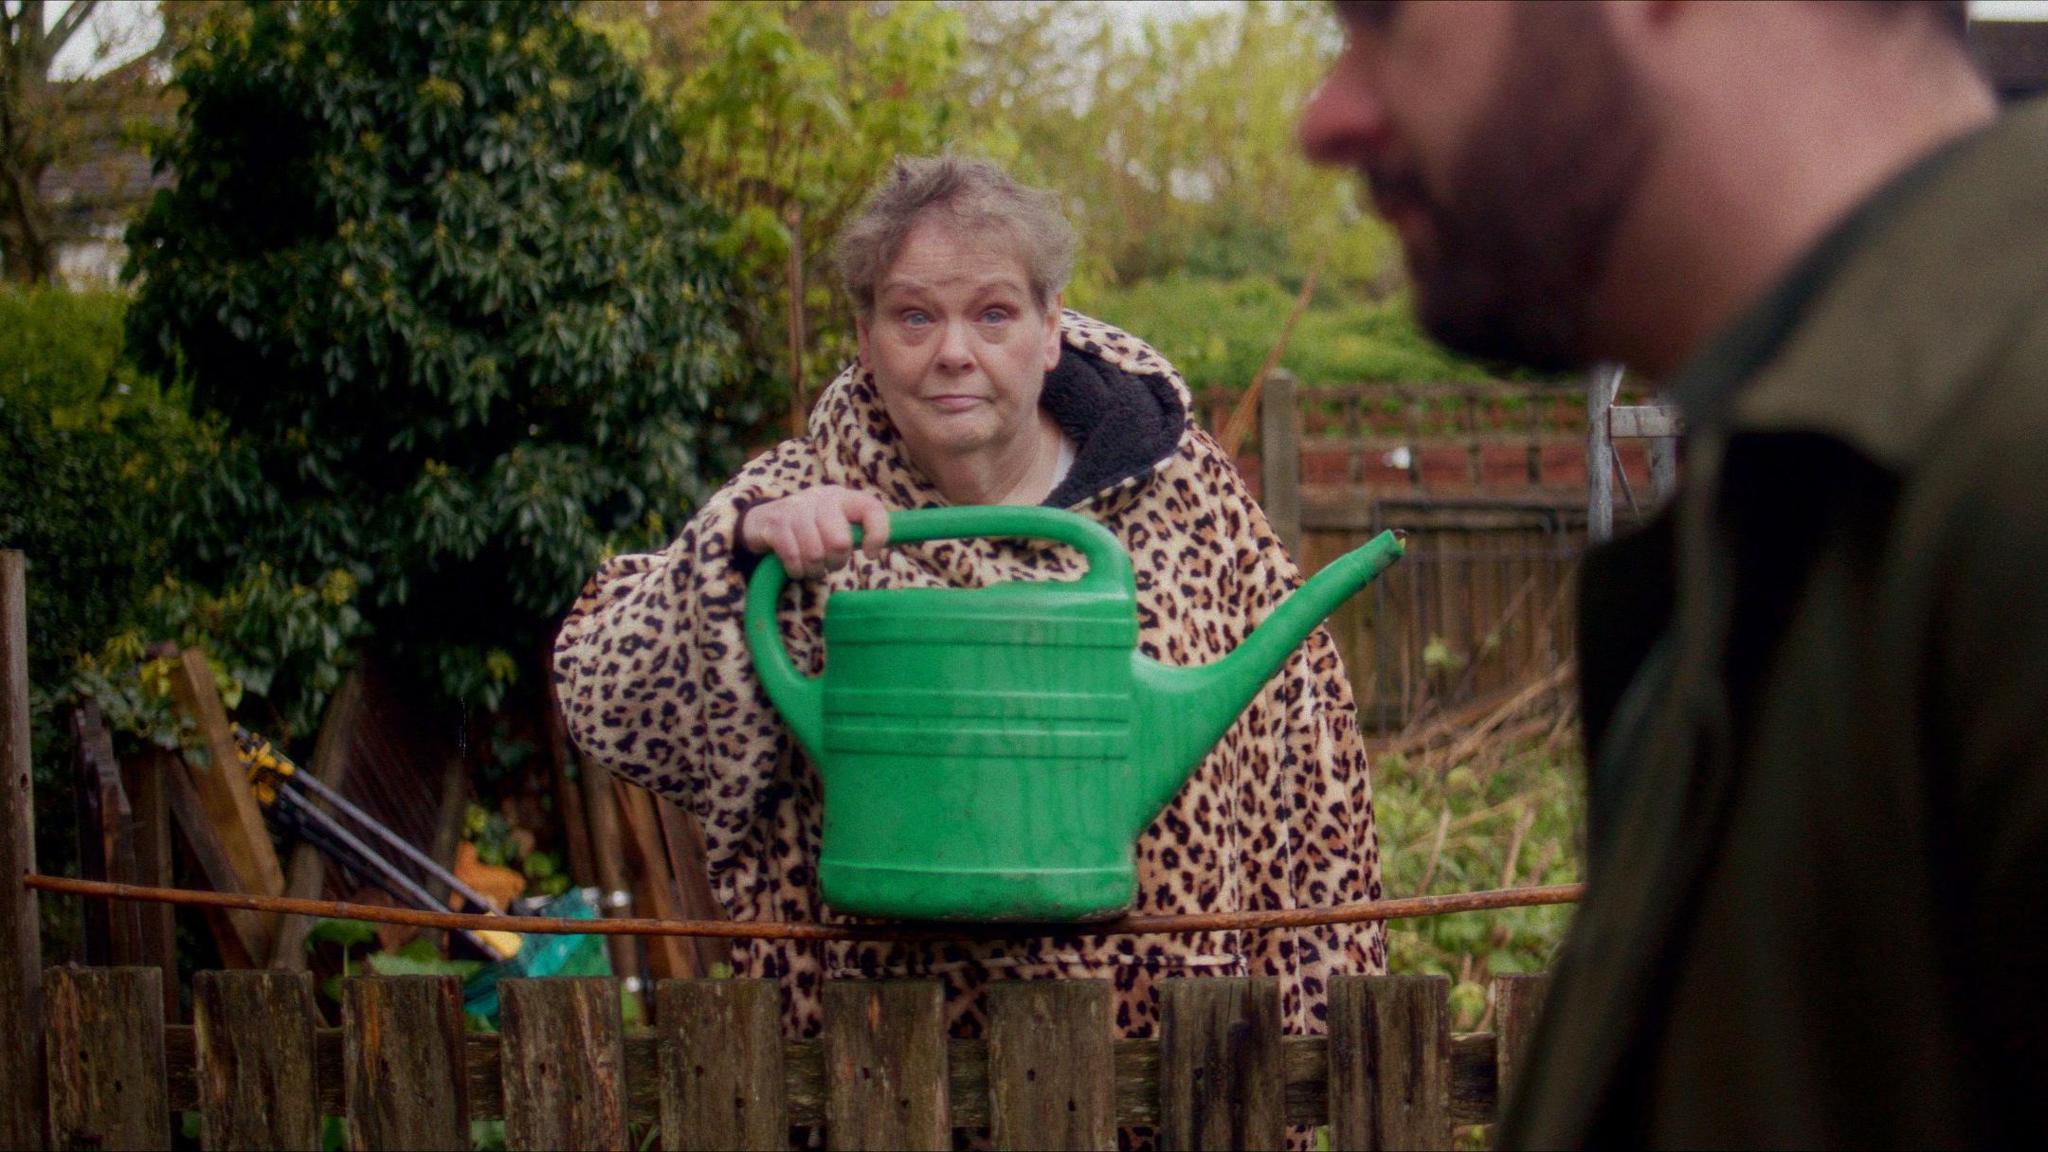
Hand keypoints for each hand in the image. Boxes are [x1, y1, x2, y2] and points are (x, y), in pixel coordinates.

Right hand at [739, 486, 890, 578]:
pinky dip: (797, 570)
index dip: (878, 534)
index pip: (871, 508)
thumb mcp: (834, 524)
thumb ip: (856, 532)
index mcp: (842, 497)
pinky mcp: (776, 523)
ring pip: (815, 553)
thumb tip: (877, 550)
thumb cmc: (809, 529)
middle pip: (840, 541)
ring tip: (812, 569)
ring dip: (815, 570)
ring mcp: (796, 508)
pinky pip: (793, 556)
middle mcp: (821, 498)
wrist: (762, 521)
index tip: (871, 555)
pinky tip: (797, 570)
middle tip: (830, 565)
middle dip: (836, 562)